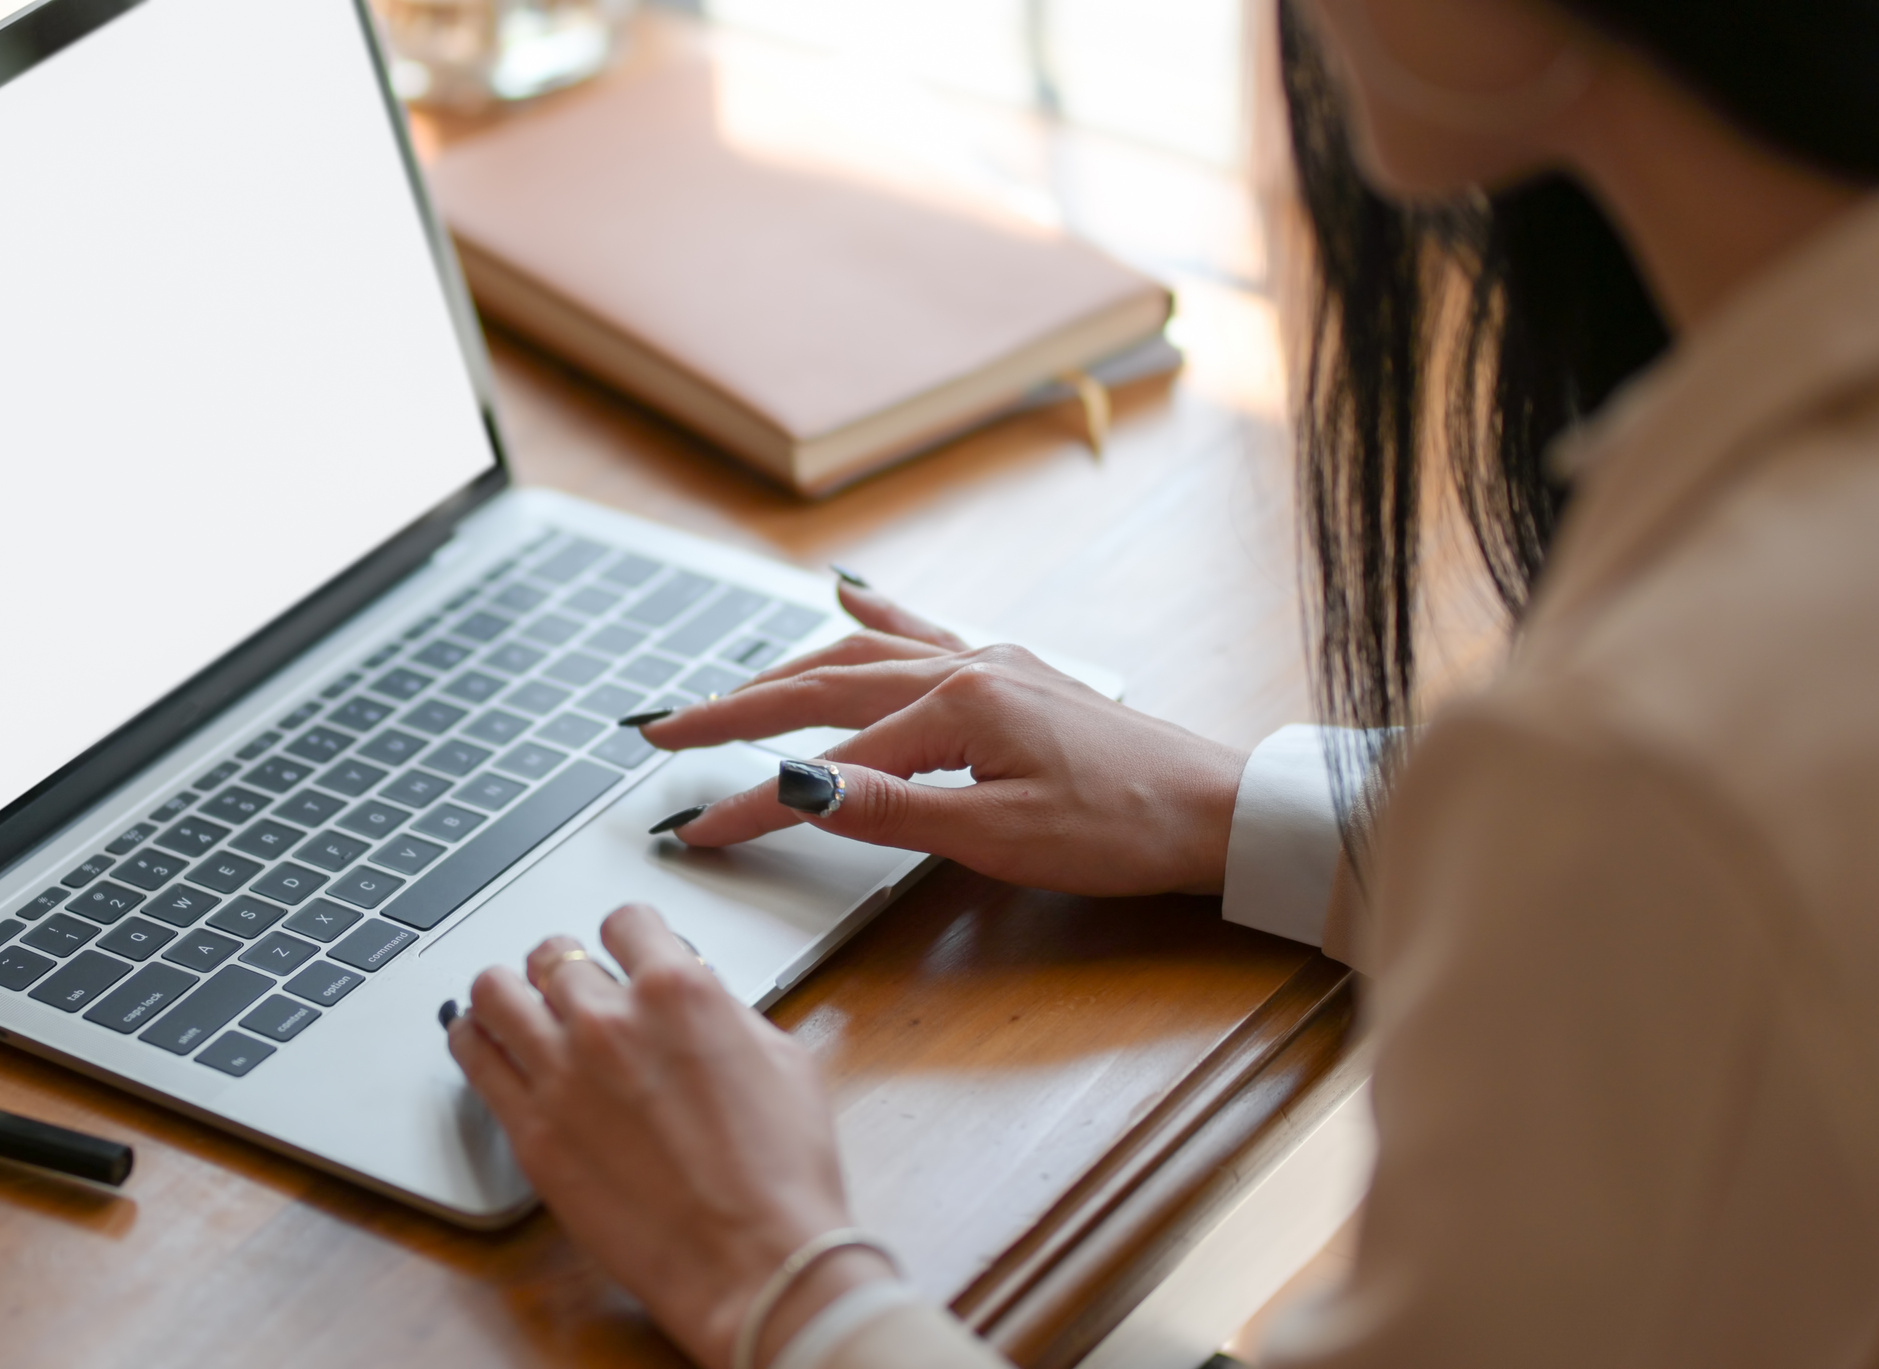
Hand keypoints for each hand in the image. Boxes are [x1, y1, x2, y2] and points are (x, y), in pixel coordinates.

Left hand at [448, 905, 892, 1367]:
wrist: (754, 1261)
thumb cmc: (782, 1175)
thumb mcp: (782, 1061)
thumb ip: (726, 1013)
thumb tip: (700, 1000)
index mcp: (678, 992)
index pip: (625, 920)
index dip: (626, 937)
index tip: (622, 953)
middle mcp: (609, 1021)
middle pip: (553, 953)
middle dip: (565, 968)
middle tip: (571, 992)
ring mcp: (560, 1074)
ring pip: (494, 991)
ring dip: (508, 993)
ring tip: (517, 1010)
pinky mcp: (530, 1130)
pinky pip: (473, 1057)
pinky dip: (474, 1040)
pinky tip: (484, 1045)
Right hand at [644, 582, 1244, 896]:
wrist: (1218, 809)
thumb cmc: (1122, 829)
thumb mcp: (999, 837)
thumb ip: (888, 810)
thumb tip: (797, 790)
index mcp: (954, 707)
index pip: (824, 765)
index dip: (752, 803)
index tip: (695, 830)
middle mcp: (964, 667)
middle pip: (820, 685)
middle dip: (733, 710)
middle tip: (660, 731)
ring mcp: (989, 662)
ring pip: (860, 652)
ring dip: (784, 671)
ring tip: (725, 692)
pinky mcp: (1011, 673)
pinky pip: (922, 631)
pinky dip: (873, 615)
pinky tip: (845, 592)